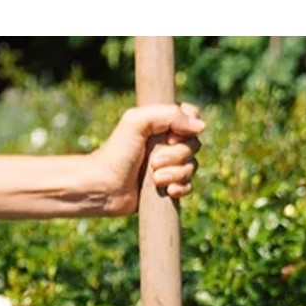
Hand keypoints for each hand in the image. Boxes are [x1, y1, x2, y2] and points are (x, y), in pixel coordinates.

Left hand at [89, 103, 205, 214]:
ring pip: (192, 166)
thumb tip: (201, 127)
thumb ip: (170, 114)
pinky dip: (181, 188)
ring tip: (155, 179)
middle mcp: (167, 142)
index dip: (188, 128)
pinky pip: (188, 185)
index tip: (170, 136)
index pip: (192, 117)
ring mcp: (168, 165)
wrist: (103, 187)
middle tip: (153, 162)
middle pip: (194, 144)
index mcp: (161, 123)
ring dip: (176, 173)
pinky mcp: (167, 186)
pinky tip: (168, 191)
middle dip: (177, 155)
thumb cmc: (116, 152)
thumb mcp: (138, 121)